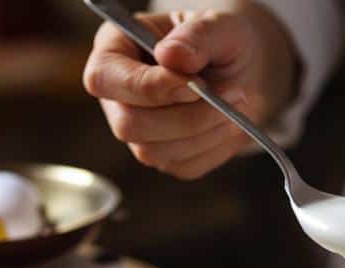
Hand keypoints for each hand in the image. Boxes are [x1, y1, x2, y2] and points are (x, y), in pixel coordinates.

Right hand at [82, 3, 295, 179]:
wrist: (240, 68)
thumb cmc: (220, 40)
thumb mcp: (218, 25)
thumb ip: (196, 35)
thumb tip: (172, 56)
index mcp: (113, 52)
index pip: (104, 79)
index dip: (149, 87)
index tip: (198, 83)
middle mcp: (117, 97)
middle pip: (129, 125)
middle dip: (186, 116)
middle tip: (232, 93)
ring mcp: (137, 132)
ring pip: (154, 152)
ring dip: (205, 131)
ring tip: (238, 101)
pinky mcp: (163, 157)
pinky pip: (183, 166)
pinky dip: (215, 146)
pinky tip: (230, 121)